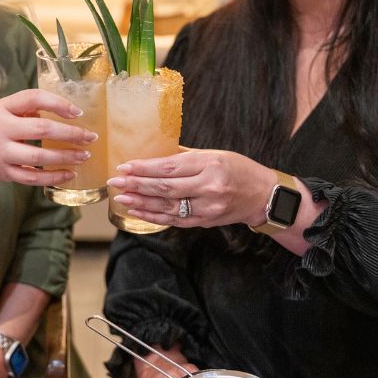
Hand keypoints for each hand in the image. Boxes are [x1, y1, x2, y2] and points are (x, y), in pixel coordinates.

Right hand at [0, 89, 97, 186]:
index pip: (33, 98)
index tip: (78, 112)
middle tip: (90, 137)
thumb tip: (66, 110)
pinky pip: (33, 178)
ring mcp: (1, 154)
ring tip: (84, 155)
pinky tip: (70, 174)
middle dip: (70, 134)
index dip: (58, 103)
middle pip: (41, 130)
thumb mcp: (2, 109)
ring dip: (66, 157)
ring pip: (39, 158)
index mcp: (1, 108)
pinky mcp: (5, 173)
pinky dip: (54, 177)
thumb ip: (28, 107)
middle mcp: (0, 130)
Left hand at [107, 148, 274, 227]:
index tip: (124, 167)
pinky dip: (154, 216)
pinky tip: (138, 212)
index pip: (169, 167)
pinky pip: (175, 220)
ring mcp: (207, 208)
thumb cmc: (238, 169)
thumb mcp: (215, 155)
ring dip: (141, 203)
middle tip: (115, 182)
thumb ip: (185, 157)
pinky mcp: (205, 222)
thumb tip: (154, 154)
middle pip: (165, 188)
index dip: (144, 168)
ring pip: (167, 207)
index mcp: (209, 165)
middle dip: (136, 185)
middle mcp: (208, 187)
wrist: (263, 195)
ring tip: (121, 198)